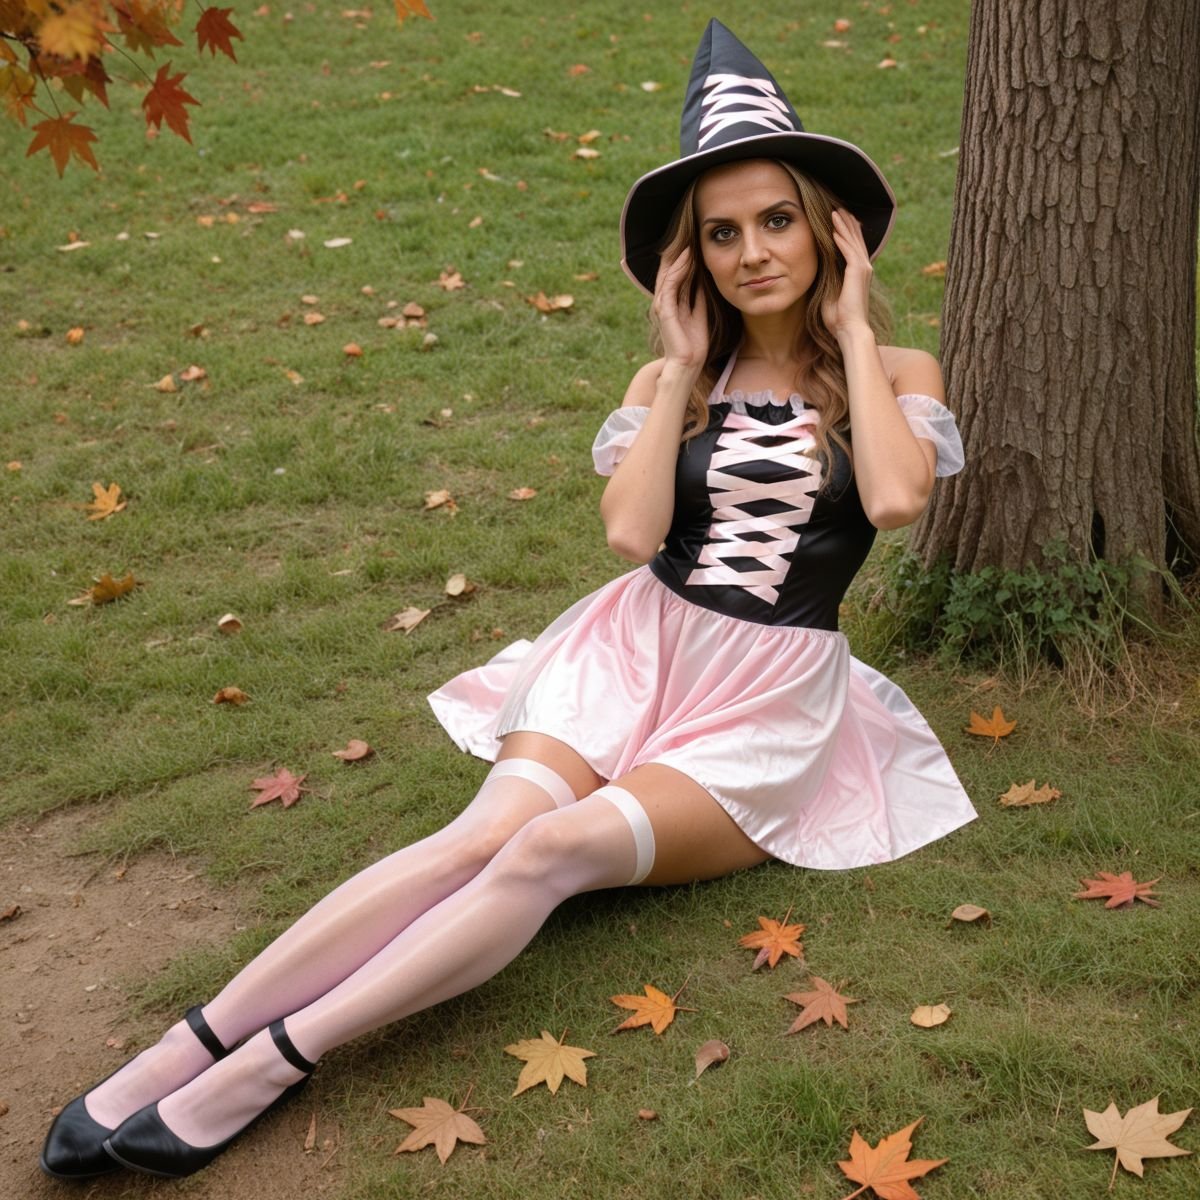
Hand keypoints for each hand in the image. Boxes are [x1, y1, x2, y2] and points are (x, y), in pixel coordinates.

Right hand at [653, 246, 708, 368]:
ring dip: (678, 254)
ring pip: (668, 272)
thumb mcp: (700, 312)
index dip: (683, 256)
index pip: (675, 273)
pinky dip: (677, 269)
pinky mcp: (664, 310)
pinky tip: (686, 257)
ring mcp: (662, 304)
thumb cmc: (694, 343)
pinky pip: (670, 284)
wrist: (688, 364)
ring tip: (687, 236)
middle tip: (688, 230)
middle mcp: (664, 300)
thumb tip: (703, 277)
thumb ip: (698, 295)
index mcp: (671, 302)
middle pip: (668, 268)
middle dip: (678, 250)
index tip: (694, 239)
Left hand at [821, 209, 873, 339]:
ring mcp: (863, 269)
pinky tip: (834, 229)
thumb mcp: (830, 293)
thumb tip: (816, 271)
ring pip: (852, 241)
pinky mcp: (858, 272)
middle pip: (855, 239)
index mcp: (858, 274)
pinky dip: (842, 239)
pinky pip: (849, 250)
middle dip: (846, 223)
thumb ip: (827, 280)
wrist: (849, 329)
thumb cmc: (838, 318)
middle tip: (838, 208)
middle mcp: (864, 268)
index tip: (837, 221)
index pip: (853, 247)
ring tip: (836, 212)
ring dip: (844, 226)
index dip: (846, 232)